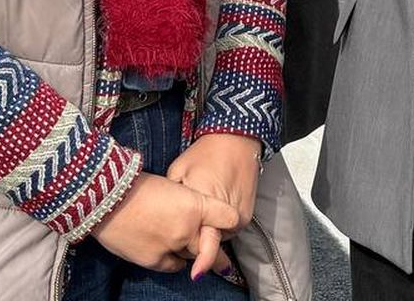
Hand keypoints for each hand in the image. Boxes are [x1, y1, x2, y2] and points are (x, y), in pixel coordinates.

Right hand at [91, 172, 239, 276]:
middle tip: (225, 263)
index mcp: (194, 203)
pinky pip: (173, 265)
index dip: (231, 221)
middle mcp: (188, 227)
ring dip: (191, 252)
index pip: (228, 217)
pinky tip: (168, 250)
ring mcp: (172, 245)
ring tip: (186, 248)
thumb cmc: (136, 184)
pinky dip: (173, 259)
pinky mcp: (154, 260)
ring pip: (192, 257)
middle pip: (211, 245)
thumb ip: (188, 201)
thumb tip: (197, 211)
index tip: (233, 226)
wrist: (104, 198)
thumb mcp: (170, 183)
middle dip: (217, 252)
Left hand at [167, 132, 260, 274]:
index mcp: (207, 203)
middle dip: (198, 241)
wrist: (236, 139)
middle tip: (186, 229)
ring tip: (199, 213)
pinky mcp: (248, 214)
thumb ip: (173, 199)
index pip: (207, 243)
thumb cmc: (204, 154)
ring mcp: (240, 215)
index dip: (202, 262)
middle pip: (210, 243)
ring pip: (220, 238)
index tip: (194, 273)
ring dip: (209, 232)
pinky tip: (212, 209)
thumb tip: (165, 219)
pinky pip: (231, 229)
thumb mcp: (179, 170)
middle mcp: (228, 213)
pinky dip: (220, 225)